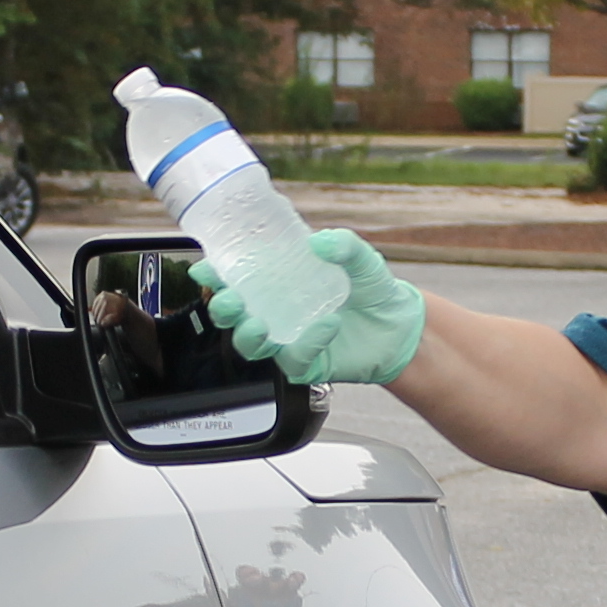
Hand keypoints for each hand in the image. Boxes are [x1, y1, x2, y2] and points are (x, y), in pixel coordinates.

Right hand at [198, 229, 426, 384]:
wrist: (400, 325)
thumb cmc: (370, 289)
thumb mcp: (360, 259)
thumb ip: (344, 245)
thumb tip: (319, 242)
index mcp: (277, 283)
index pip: (235, 279)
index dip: (215, 275)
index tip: (207, 268)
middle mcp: (275, 313)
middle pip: (232, 316)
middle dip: (221, 309)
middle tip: (229, 300)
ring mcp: (288, 340)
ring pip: (250, 347)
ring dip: (247, 336)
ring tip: (258, 325)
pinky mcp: (307, 365)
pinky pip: (294, 361)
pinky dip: (307, 345)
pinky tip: (325, 328)